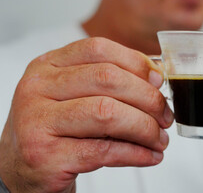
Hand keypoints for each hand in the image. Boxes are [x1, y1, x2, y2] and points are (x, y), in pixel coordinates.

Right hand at [0, 37, 173, 192]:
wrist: (20, 169)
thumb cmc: (58, 129)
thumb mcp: (76, 95)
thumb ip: (109, 81)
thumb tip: (156, 75)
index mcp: (48, 66)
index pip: (98, 49)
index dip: (136, 63)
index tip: (159, 82)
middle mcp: (37, 88)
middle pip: (108, 79)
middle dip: (148, 99)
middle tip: (165, 117)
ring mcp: (37, 121)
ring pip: (107, 113)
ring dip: (145, 128)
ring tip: (159, 140)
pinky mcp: (45, 155)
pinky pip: (103, 151)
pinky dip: (135, 153)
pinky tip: (149, 155)